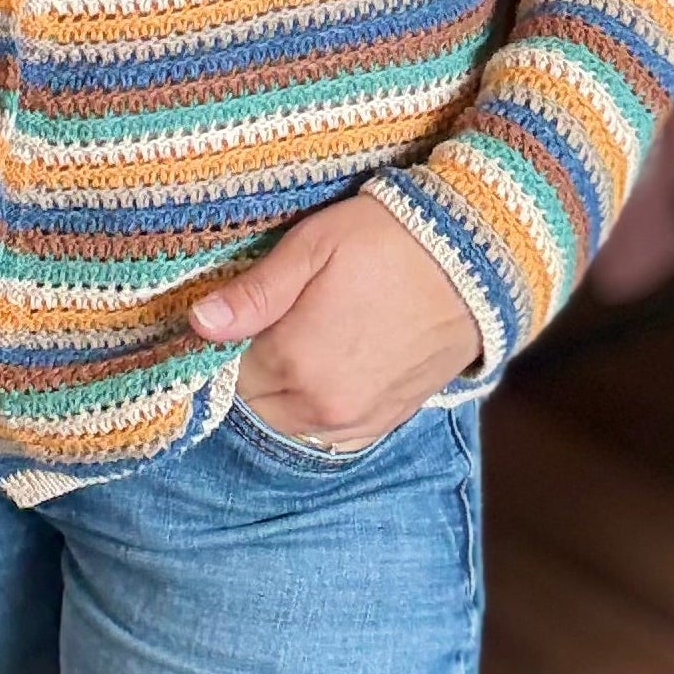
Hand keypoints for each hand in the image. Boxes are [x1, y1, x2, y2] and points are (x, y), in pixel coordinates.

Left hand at [186, 190, 481, 447]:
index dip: (231, 341)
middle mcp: (323, 405)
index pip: (229, 371)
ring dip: (286, 391)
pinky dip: (320, 407)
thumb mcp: (312, 248)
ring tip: (307, 339)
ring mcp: (358, 420)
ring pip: (292, 421)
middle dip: (254, 368)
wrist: (474, 259)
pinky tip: (332, 366)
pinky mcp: (388, 420)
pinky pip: (332, 432)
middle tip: (276, 322)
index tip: (244, 313)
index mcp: (295, 361)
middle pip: (257, 403)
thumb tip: (199, 322)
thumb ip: (254, 292)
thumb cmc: (386, 240)